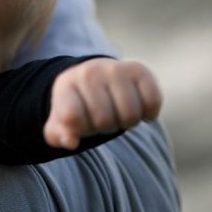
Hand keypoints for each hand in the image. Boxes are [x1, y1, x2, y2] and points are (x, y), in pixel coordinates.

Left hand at [43, 57, 161, 149]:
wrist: (95, 78)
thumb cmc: (79, 106)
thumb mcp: (61, 121)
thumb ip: (59, 135)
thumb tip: (71, 141)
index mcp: (65, 85)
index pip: (71, 117)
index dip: (79, 129)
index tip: (79, 122)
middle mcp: (89, 73)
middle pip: (104, 121)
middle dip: (103, 128)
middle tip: (101, 118)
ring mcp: (115, 69)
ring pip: (130, 114)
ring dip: (126, 122)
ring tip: (117, 113)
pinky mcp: (139, 70)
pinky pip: (153, 102)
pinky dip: (149, 113)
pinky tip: (139, 109)